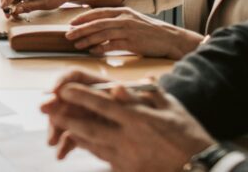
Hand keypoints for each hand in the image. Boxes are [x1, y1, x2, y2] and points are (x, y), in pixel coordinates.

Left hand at [42, 71, 213, 171]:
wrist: (202, 168)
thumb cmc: (187, 133)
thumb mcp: (170, 107)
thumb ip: (146, 94)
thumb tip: (124, 84)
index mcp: (138, 118)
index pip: (101, 104)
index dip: (79, 96)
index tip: (61, 89)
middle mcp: (129, 139)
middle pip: (89, 127)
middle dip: (65, 117)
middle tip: (45, 108)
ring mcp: (127, 158)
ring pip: (92, 144)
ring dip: (73, 134)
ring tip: (57, 125)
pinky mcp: (128, 171)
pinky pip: (102, 160)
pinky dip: (89, 149)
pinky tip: (80, 143)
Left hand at [65, 7, 203, 58]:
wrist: (171, 38)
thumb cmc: (151, 31)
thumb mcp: (133, 20)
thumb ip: (118, 20)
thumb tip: (100, 26)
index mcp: (122, 11)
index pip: (98, 12)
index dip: (83, 18)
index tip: (71, 23)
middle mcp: (123, 18)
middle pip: (96, 23)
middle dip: (80, 29)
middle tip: (68, 35)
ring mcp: (128, 30)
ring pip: (102, 33)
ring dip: (87, 39)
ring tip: (77, 45)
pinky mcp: (133, 42)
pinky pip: (112, 45)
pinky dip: (101, 48)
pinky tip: (92, 51)